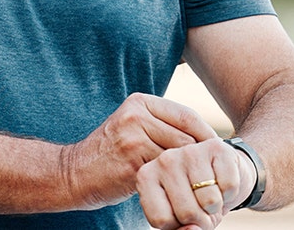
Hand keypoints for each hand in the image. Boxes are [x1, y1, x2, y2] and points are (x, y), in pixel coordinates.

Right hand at [60, 93, 217, 208]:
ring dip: (191, 172)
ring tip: (200, 183)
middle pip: (186, 136)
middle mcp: (136, 116)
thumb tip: (206, 137)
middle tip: (213, 173)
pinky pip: (165, 174)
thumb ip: (162, 124)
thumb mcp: (133, 126)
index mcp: (140, 102)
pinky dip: (176, 184)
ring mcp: (133, 139)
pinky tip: (180, 191)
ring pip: (178, 156)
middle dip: (201, 156)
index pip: (186, 115)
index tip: (218, 152)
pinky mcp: (132, 163)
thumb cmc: (110, 153)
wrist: (75, 173)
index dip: (206, 135)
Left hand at [137, 138, 254, 229]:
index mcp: (146, 177)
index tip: (182, 215)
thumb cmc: (195, 199)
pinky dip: (230, 192)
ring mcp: (189, 150)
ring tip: (211, 192)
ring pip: (209, 201)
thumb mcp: (180, 218)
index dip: (179, 225)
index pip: (162, 220)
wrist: (222, 173)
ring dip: (216, 205)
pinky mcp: (215, 147)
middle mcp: (164, 160)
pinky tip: (222, 181)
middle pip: (187, 212)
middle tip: (201, 206)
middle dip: (201, 218)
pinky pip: (229, 187)